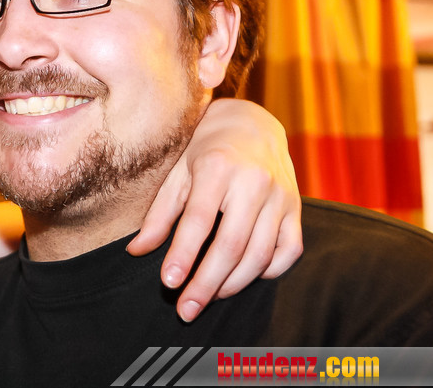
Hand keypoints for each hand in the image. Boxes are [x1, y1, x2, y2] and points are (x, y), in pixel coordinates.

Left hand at [126, 98, 301, 321]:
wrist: (251, 123)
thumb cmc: (206, 149)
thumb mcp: (177, 173)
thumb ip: (160, 214)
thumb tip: (136, 251)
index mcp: (218, 167)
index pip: (199, 220)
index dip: (183, 254)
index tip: (168, 282)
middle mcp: (253, 181)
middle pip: (231, 245)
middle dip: (206, 284)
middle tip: (185, 310)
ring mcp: (280, 195)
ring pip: (260, 254)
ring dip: (232, 284)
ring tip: (207, 297)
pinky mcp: (296, 207)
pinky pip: (288, 251)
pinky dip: (267, 271)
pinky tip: (242, 277)